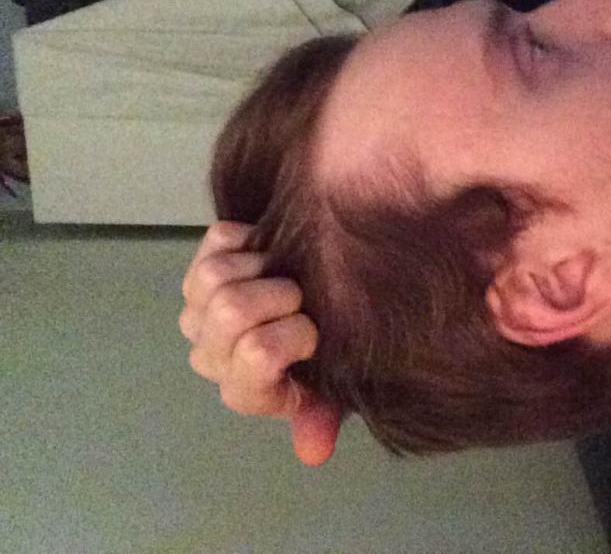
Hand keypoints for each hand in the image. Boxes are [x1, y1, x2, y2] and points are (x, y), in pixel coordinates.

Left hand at [180, 221, 339, 464]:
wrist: (314, 314)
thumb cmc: (323, 360)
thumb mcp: (331, 392)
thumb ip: (321, 417)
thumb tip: (314, 452)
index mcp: (244, 388)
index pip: (258, 353)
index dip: (295, 333)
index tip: (314, 333)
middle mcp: (211, 352)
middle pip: (232, 309)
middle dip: (281, 295)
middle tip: (302, 300)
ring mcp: (199, 309)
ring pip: (216, 276)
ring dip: (263, 267)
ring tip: (285, 276)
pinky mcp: (199, 267)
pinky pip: (219, 241)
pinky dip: (250, 239)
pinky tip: (267, 256)